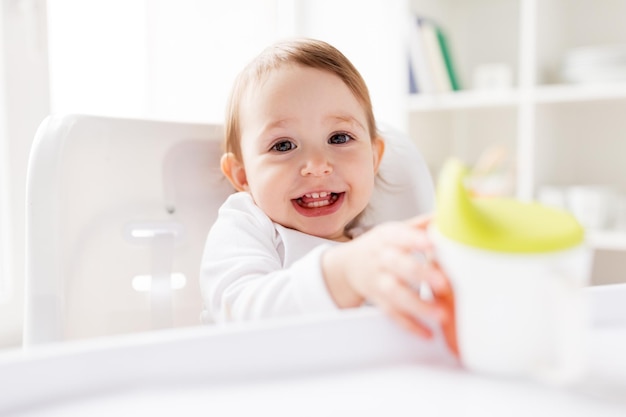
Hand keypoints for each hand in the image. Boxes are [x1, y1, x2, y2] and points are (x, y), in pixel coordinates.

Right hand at [322, 215, 457, 355]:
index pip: (402, 236)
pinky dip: (409, 324)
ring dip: (417, 305)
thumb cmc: (379, 247)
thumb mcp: (396, 231)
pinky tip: (427, 332)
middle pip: (398, 265)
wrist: (348, 266)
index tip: (435, 245)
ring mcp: (378, 281)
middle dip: (420, 274)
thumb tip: (450, 214)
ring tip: (440, 314)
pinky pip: (392, 314)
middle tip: (443, 283)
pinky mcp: (379, 300)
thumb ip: (422, 225)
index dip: (417, 241)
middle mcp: (382, 259)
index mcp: (388, 237)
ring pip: (395, 293)